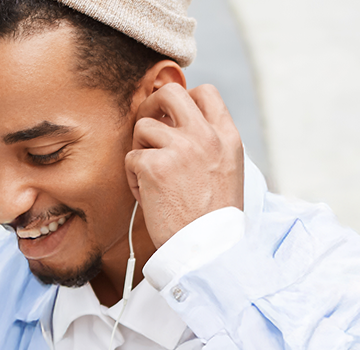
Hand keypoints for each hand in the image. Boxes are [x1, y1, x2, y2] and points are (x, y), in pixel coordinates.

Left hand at [125, 83, 244, 246]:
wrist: (208, 248)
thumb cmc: (214, 218)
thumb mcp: (228, 171)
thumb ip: (210, 144)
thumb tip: (179, 124)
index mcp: (227, 137)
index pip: (206, 92)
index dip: (184, 100)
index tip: (174, 119)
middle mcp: (206, 136)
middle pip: (170, 92)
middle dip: (152, 105)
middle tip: (148, 128)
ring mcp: (180, 148)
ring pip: (143, 126)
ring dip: (141, 150)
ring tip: (150, 177)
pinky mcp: (155, 166)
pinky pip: (131, 157)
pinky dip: (133, 178)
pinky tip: (147, 196)